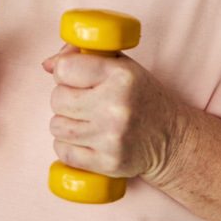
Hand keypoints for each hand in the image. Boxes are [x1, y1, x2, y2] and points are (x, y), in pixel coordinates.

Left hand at [42, 45, 184, 181]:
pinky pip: (63, 152)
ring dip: (66, 124)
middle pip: (57, 98)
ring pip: (57, 126)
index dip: (65, 73)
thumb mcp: (121, 67)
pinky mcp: (108, 163)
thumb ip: (83, 57)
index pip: (64, 69)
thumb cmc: (141, 97)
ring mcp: (111, 137)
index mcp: (120, 76)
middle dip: (65, 99)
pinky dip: (68, 147)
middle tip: (84, 102)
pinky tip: (85, 140)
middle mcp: (116, 106)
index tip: (76, 79)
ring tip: (86, 121)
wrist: (173, 139)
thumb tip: (48, 65)